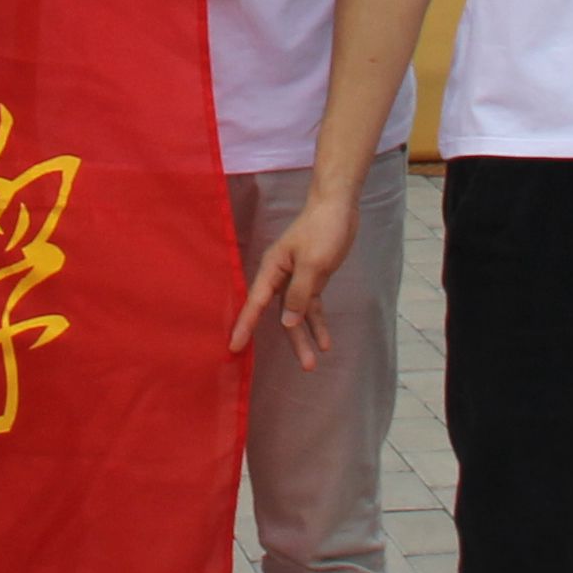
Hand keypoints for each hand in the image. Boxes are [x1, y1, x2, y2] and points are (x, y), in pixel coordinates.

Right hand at [233, 188, 361, 367]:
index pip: (255, 303)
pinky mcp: (312, 279)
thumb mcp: (313, 263)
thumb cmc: (322, 230)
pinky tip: (325, 342)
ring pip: (296, 314)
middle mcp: (280, 276)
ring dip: (306, 336)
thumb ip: (299, 294)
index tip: (234, 347)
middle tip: (304, 366)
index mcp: (273, 268)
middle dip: (292, 341)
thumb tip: (286, 323)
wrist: (338, 207)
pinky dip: (317, 323)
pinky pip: (311, 306)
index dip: (245, 325)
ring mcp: (296, 278)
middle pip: (280, 314)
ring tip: (313, 363)